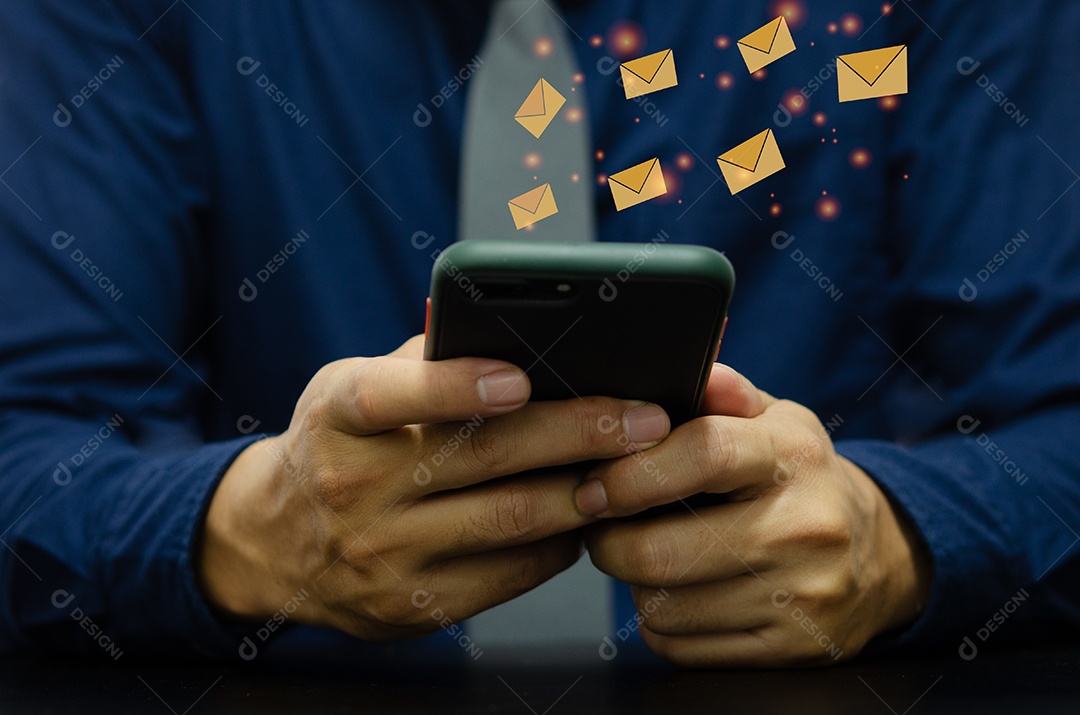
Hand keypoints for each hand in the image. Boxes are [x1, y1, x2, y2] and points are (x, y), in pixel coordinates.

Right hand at [197, 336, 670, 640]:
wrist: (275, 542)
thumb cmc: (338, 444)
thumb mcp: (353, 389)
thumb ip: (427, 361)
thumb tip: (526, 339)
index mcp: (337, 417)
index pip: (389, 395)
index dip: (454, 386)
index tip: (520, 377)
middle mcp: (353, 487)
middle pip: (480, 458)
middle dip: (576, 433)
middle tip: (644, 417)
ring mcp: (381, 555)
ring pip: (508, 521)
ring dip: (585, 490)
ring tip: (641, 464)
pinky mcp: (410, 607)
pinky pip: (510, 574)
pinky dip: (561, 540)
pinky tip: (591, 512)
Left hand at [580, 364, 930, 667]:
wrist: (879, 555)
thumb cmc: (801, 479)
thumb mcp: (776, 421)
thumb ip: (726, 393)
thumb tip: (696, 367)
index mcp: (793, 456)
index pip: (702, 454)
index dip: (629, 473)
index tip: (592, 484)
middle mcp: (803, 528)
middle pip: (663, 552)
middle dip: (609, 541)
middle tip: (602, 525)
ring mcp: (799, 597)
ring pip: (663, 606)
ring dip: (635, 583)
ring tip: (649, 555)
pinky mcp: (788, 651)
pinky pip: (681, 647)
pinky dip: (662, 623)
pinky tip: (680, 593)